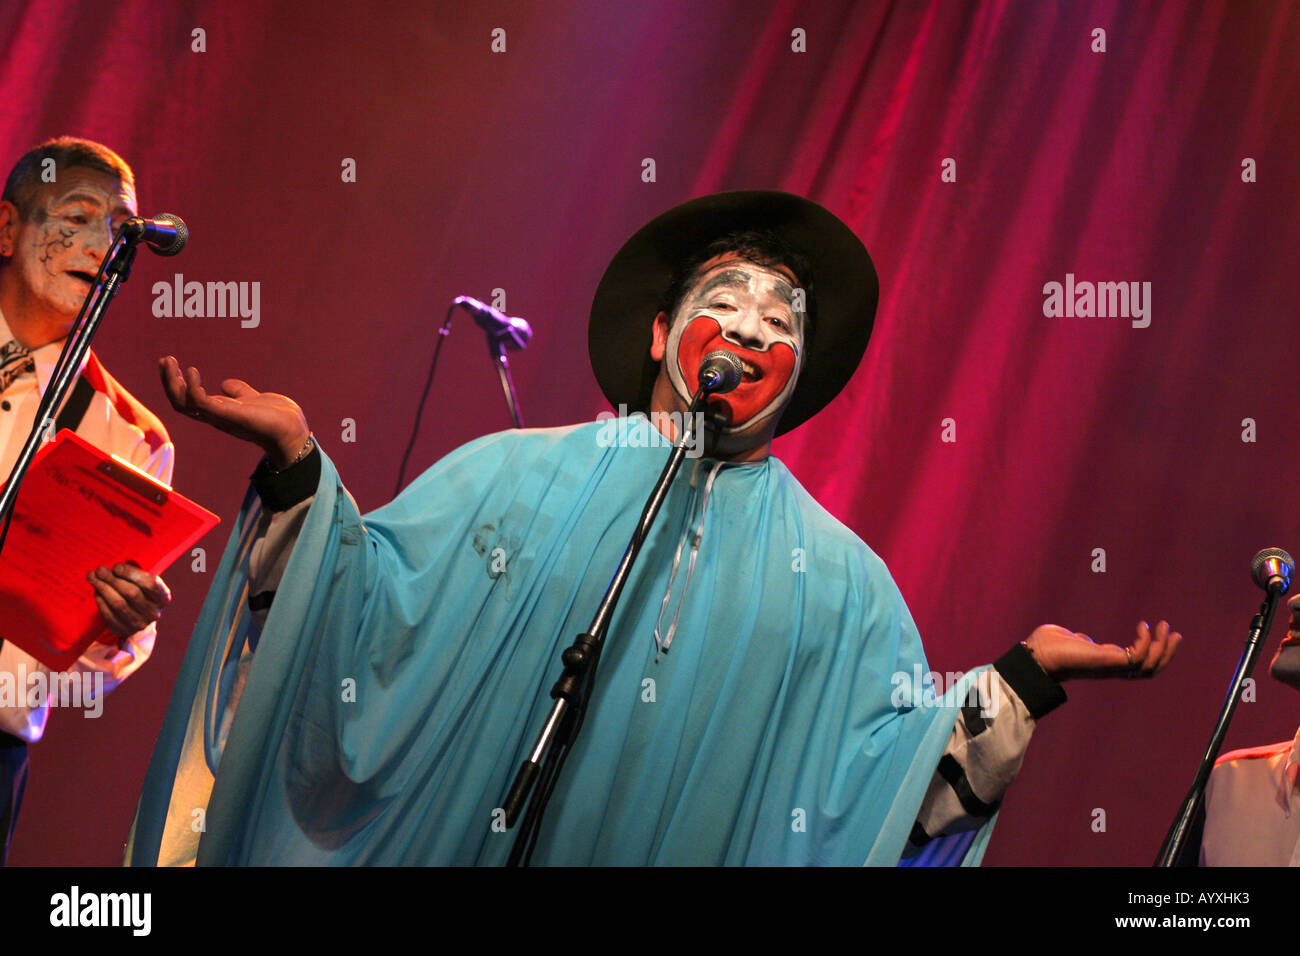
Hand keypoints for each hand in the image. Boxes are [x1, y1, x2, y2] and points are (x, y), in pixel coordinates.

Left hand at [88, 562, 170, 638]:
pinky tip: (97, 591)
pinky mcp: (124, 630)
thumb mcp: (145, 584)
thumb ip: (135, 574)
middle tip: (100, 570)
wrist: (141, 619)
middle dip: (113, 579)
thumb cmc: (141, 594)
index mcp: (163, 598)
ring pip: (118, 604)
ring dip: (103, 589)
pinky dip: (101, 601)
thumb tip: (114, 568)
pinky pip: (109, 614)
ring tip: (93, 578)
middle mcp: (154, 613)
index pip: (149, 584)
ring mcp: (139, 623)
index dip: (131, 574)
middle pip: (131, 593)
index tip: (116, 567)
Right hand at [159, 356, 309, 467]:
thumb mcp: (252, 399)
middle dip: (168, 381)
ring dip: (172, 382)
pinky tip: (192, 371)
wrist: (292, 429)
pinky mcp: (228, 415)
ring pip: (182, 403)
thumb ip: (238, 392)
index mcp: (218, 411)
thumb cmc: (275, 418)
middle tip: (164, 359)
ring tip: (170, 361)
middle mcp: (215, 416)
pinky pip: (200, 403)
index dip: (176, 383)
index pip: (187, 400)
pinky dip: (192, 388)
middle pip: (179, 402)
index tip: (171, 364)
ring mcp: (219, 417)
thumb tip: (225, 383)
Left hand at [1024, 620, 1180, 680]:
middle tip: (1174, 633)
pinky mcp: (1110, 662)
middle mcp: (1112, 668)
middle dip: (1166, 653)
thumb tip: (1082, 637)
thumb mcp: (1072, 639)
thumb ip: (1082, 640)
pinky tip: (1143, 626)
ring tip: (1166, 628)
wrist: (1037, 654)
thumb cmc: (1047, 646)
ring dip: (1163, 648)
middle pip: (1149, 670)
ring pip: (1149, 667)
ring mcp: (1112, 667)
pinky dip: (1146, 642)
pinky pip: (1139, 657)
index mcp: (1105, 663)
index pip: (1135, 664)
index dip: (1149, 650)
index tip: (1152, 629)